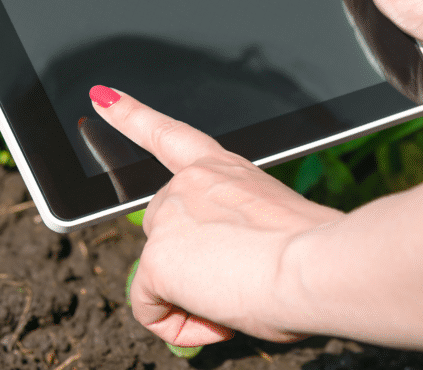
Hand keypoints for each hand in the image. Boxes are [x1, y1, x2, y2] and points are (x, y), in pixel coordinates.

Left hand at [90, 86, 341, 346]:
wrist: (320, 264)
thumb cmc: (317, 253)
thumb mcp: (275, 227)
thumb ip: (239, 235)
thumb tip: (229, 274)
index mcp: (223, 168)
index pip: (166, 134)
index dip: (130, 114)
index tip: (102, 96)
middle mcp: (189, 182)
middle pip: (166, 236)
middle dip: (192, 269)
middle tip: (242, 287)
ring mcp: (169, 215)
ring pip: (162, 275)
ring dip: (194, 299)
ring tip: (241, 298)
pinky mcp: (157, 257)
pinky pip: (151, 308)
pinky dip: (180, 325)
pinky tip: (217, 321)